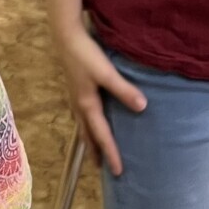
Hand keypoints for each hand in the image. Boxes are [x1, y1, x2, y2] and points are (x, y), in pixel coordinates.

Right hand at [54, 23, 145, 177]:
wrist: (66, 36)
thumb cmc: (86, 54)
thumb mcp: (106, 72)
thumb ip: (124, 89)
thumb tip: (142, 107)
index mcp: (88, 105)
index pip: (102, 135)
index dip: (111, 154)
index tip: (119, 172)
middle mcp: (79, 105)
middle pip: (88, 135)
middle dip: (96, 152)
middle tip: (103, 169)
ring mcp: (76, 98)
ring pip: (83, 126)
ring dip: (90, 140)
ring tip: (96, 151)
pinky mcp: (76, 89)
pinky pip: (82, 116)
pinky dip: (87, 126)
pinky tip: (92, 122)